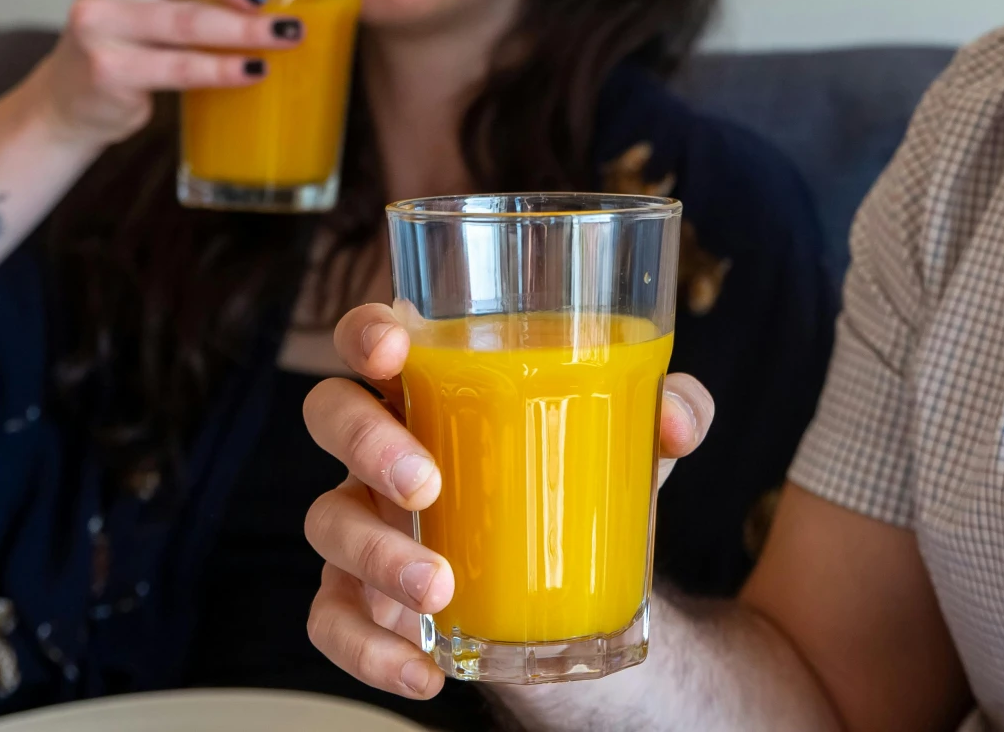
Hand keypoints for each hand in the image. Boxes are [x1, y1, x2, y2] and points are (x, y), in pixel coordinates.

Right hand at [31, 0, 306, 145]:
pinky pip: (178, 66)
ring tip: (288, 34)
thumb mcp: (170, 1)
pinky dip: (223, 68)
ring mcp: (100, 22)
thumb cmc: (133, 43)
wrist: (69, 103)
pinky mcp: (108, 70)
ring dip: (245, 28)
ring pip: (183, 17)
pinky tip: (255, 69)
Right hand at [302, 302, 716, 698]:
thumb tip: (677, 421)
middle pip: (329, 414)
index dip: (366, 333)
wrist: (572, 583)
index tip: (394, 351)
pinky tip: (420, 669)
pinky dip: (368, 650)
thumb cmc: (580, 477)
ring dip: (375, 557)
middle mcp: (383, 445)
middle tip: (426, 485)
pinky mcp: (359, 596)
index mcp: (435, 386)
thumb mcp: (632, 442)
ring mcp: (363, 520)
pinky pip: (331, 619)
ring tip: (441, 591)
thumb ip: (671, 411)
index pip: (374, 337)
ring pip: (326, 523)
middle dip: (366, 445)